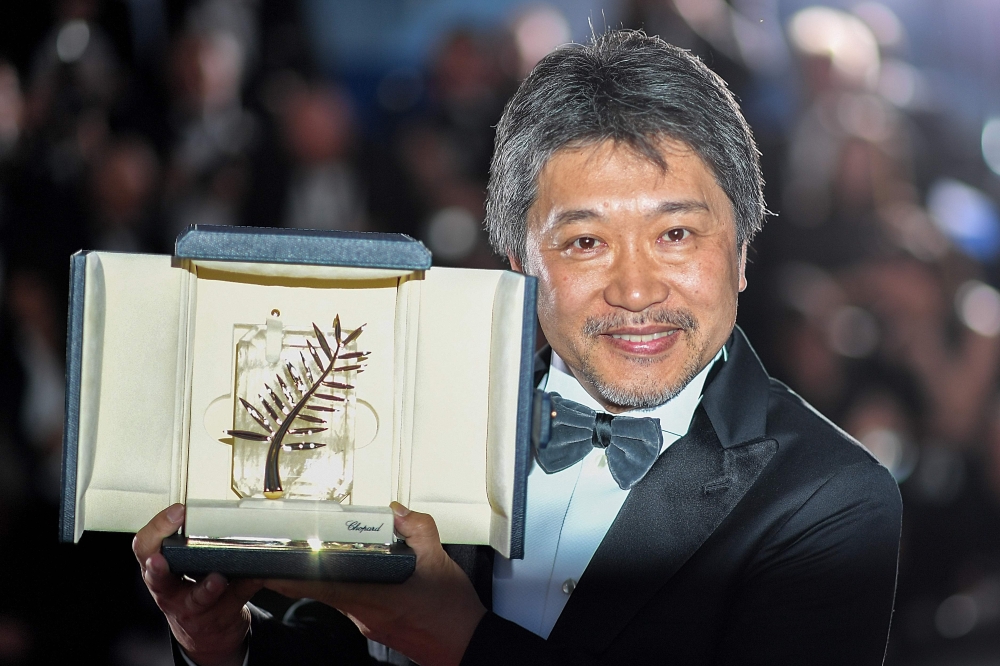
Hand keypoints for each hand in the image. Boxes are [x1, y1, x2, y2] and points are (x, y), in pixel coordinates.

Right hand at [134, 504, 262, 665]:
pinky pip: (235, 599)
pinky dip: (247, 585)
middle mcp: (169, 592)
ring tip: (216, 579)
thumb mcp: (180, 569)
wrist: (205, 633)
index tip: (177, 512)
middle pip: (157, 580)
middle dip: (157, 569)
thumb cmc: (190, 591)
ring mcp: (192, 608)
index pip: (145, 547)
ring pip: (197, 598)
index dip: (156, 529)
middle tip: (159, 560)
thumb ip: (187, 543)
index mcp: (159, 571)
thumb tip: (213, 510)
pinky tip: (256, 576)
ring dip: (206, 588)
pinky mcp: (219, 616)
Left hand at [266, 503, 486, 665]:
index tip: (264, 565)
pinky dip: (346, 586)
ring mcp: (366, 622)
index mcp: (373, 592)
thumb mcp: (439, 557)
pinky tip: (358, 574)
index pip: (317, 584)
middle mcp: (362, 611)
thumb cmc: (450, 609)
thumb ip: (416, 527)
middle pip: (319, 588)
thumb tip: (397, 512)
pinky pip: (350, 602)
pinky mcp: (373, 627)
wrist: (463, 644)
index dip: (286, 575)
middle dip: (298, 570)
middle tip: (280, 551)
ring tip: (320, 554)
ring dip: (323, 577)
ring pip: (334, 595)